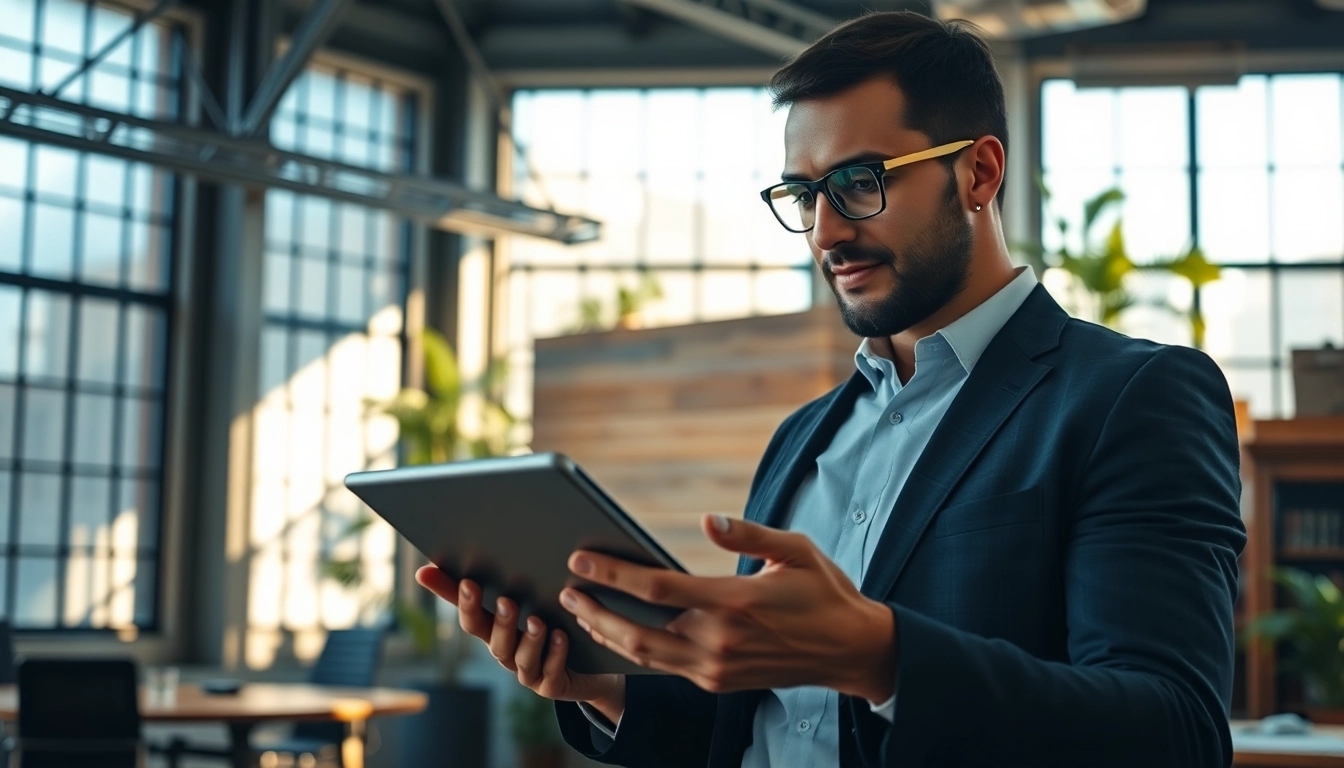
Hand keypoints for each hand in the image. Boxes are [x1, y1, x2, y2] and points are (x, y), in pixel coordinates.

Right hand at [415, 566, 625, 722]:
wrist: (593, 667)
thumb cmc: (557, 624)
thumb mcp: (538, 599)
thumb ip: (515, 577)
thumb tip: (492, 544)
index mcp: (497, 628)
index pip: (470, 613)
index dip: (458, 599)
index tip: (460, 579)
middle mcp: (508, 651)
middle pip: (491, 639)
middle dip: (499, 621)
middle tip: (507, 601)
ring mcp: (529, 671)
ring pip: (521, 659)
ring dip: (528, 639)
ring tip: (538, 622)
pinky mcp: (551, 685)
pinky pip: (550, 673)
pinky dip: (555, 655)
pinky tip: (561, 637)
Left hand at [559, 515, 896, 701]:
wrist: (850, 651)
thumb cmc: (823, 592)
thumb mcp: (795, 549)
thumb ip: (746, 533)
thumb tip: (707, 519)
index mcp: (733, 603)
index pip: (656, 589)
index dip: (612, 574)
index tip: (580, 559)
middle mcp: (719, 642)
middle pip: (637, 631)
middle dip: (595, 611)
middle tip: (564, 591)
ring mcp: (716, 668)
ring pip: (644, 656)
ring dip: (607, 634)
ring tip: (579, 612)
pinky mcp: (718, 682)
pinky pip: (663, 668)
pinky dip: (632, 651)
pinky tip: (615, 631)